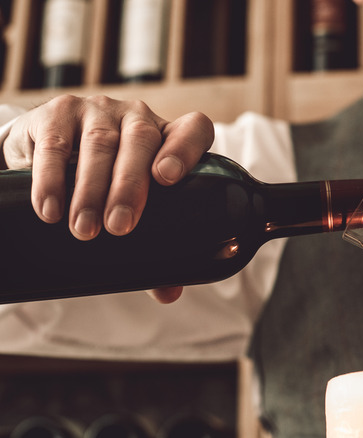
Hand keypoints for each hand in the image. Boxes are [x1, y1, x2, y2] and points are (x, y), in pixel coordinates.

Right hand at [2, 95, 213, 303]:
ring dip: (91, 190)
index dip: (186, 149)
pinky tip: (51, 209)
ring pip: (99, 144)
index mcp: (167, 137)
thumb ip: (151, 244)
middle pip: (141, 142)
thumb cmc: (102, 181)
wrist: (42, 148)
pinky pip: (56, 144)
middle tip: (120, 227)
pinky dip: (52, 179)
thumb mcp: (129, 205)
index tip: (169, 178)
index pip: (193, 129)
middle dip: (130, 186)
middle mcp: (137, 117)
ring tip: (85, 230)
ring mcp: (98, 110)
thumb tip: (169, 292)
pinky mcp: (57, 112)